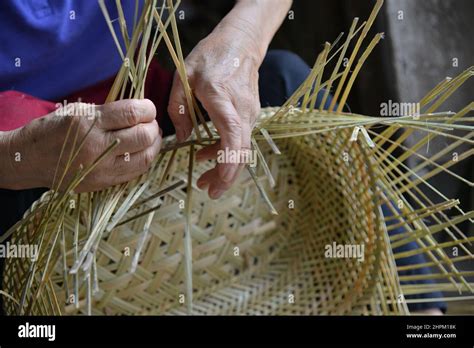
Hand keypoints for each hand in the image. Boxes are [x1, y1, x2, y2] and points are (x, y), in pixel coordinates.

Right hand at [1, 99, 161, 191]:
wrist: (30, 160)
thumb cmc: (54, 130)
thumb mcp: (78, 110)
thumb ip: (109, 111)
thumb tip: (140, 111)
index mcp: (88, 123)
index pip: (132, 114)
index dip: (147, 109)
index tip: (148, 108)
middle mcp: (96, 147)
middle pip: (143, 137)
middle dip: (153, 127)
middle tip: (150, 123)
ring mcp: (101, 169)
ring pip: (144, 158)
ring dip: (153, 145)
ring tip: (150, 137)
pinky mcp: (103, 183)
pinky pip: (135, 172)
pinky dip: (143, 159)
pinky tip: (141, 151)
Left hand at [167, 29, 260, 198]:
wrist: (241, 43)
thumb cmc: (209, 57)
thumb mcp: (183, 76)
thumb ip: (178, 109)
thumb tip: (181, 139)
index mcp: (222, 98)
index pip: (232, 135)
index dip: (228, 161)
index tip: (220, 180)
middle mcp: (241, 109)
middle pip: (241, 150)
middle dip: (227, 176)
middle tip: (209, 192)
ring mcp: (249, 113)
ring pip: (241, 149)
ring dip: (225, 167)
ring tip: (204, 181)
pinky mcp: (250, 115)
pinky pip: (240, 139)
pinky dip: (226, 152)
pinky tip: (207, 155)